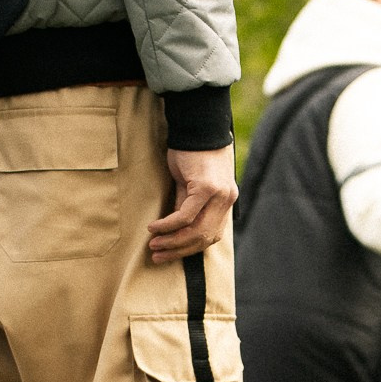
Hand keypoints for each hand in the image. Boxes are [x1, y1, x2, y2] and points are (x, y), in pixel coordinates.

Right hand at [148, 145, 237, 262]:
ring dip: (172, 240)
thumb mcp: (190, 185)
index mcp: (226, 202)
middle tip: (157, 254)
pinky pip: (186, 215)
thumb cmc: (191, 153)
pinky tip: (155, 227)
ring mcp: (219, 195)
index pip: (211, 236)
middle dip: (178, 249)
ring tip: (154, 244)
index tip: (169, 254)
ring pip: (196, 230)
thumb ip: (187, 206)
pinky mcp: (207, 188)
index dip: (189, 248)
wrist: (196, 127)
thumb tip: (175, 230)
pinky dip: (169, 225)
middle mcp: (226, 200)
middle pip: (204, 237)